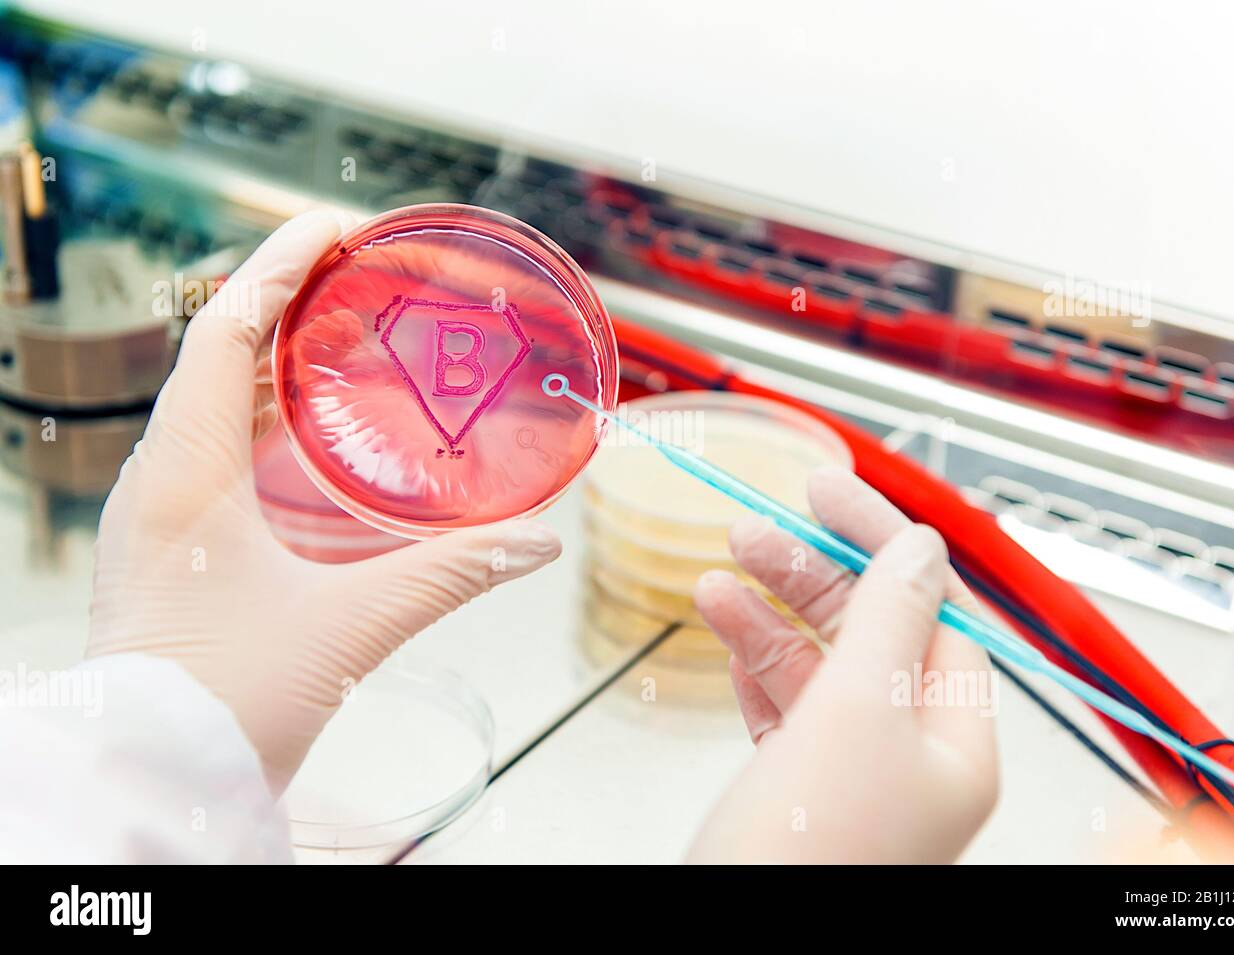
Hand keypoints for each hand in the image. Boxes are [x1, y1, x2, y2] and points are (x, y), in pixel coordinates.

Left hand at [87, 211, 561, 794]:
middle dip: (285, 305)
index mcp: (183, 477)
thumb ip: (449, 577)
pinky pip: (213, 454)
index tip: (334, 229)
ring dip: (275, 363)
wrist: (156, 783)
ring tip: (345, 338)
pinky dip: (265, 421)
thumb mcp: (349, 628)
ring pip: (212, 406)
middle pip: (217, 356)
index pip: (220, 333)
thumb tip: (535, 543)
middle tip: (359, 278)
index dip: (277, 269)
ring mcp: (160, 517)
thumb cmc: (223, 706)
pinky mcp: (174, 551)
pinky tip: (316, 438)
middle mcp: (160, 483)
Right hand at [688, 467, 998, 862]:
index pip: (931, 608)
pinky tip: (726, 632)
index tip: (824, 490)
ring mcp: (855, 775)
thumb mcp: (856, 714)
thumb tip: (918, 549)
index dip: (879, 539)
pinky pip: (785, 707)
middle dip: (810, 572)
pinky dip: (755, 663)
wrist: (726, 945)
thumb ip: (887, 620)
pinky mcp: (801, 790)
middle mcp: (913, 758)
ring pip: (820, 665)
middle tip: (754, 528)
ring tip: (719, 577)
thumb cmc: (805, 857)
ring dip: (770, 613)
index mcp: (953, 742)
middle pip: (871, 630)